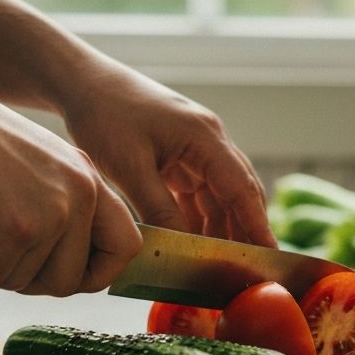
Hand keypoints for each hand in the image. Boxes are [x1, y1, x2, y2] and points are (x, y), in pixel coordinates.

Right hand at [0, 83, 139, 294]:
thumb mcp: (40, 166)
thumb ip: (62, 206)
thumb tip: (68, 266)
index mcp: (89, 181)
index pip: (127, 246)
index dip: (101, 273)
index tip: (72, 277)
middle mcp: (80, 197)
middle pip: (71, 280)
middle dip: (32, 280)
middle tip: (1, 256)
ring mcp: (51, 216)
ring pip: (29, 283)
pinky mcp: (15, 231)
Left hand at [61, 61, 277, 246]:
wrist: (83, 82)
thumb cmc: (105, 115)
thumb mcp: (129, 167)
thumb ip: (159, 209)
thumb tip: (183, 247)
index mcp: (205, 137)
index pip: (241, 188)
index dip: (257, 224)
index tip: (270, 254)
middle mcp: (209, 141)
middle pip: (238, 193)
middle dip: (244, 231)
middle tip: (248, 271)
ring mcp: (195, 149)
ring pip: (218, 197)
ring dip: (219, 228)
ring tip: (218, 266)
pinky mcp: (179, 156)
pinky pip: (197, 194)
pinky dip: (197, 219)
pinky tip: (192, 245)